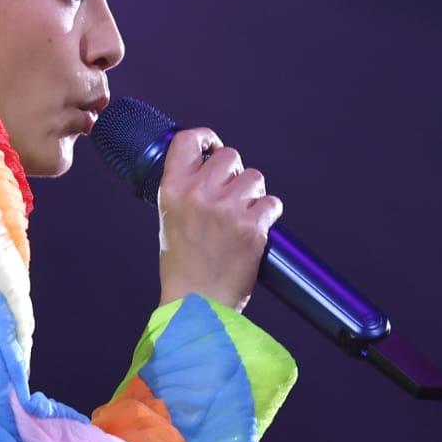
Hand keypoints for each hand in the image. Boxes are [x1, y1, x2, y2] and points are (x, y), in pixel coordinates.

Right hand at [156, 127, 280, 314]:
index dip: (206, 138)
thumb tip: (208, 166)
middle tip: (230, 198)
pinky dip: (268, 215)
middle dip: (235, 174)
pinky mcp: (252, 226)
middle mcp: (198, 193)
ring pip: (254, 178)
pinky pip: (271, 203)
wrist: (196, 303)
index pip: (188, 140)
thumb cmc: (183, 266)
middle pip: (230, 157)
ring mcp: (226, 209)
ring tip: (241, 219)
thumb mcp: (170, 218)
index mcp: (172, 189)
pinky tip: (255, 230)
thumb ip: (185, 189)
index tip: (213, 147)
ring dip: (253, 195)